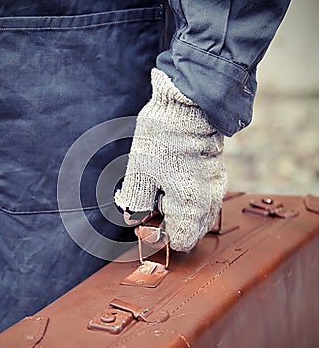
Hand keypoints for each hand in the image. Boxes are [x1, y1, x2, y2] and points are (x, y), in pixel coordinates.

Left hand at [115, 68, 227, 251]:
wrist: (187, 105)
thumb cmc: (163, 139)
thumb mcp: (139, 174)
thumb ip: (135, 203)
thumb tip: (132, 218)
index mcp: (191, 206)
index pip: (180, 242)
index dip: (158, 235)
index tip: (144, 219)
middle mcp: (209, 202)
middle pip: (191, 231)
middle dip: (168, 224)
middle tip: (150, 203)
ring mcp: (215, 188)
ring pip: (198, 216)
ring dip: (177, 212)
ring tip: (160, 190)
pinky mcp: (216, 175)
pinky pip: (203, 200)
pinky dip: (187, 199)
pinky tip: (172, 180)